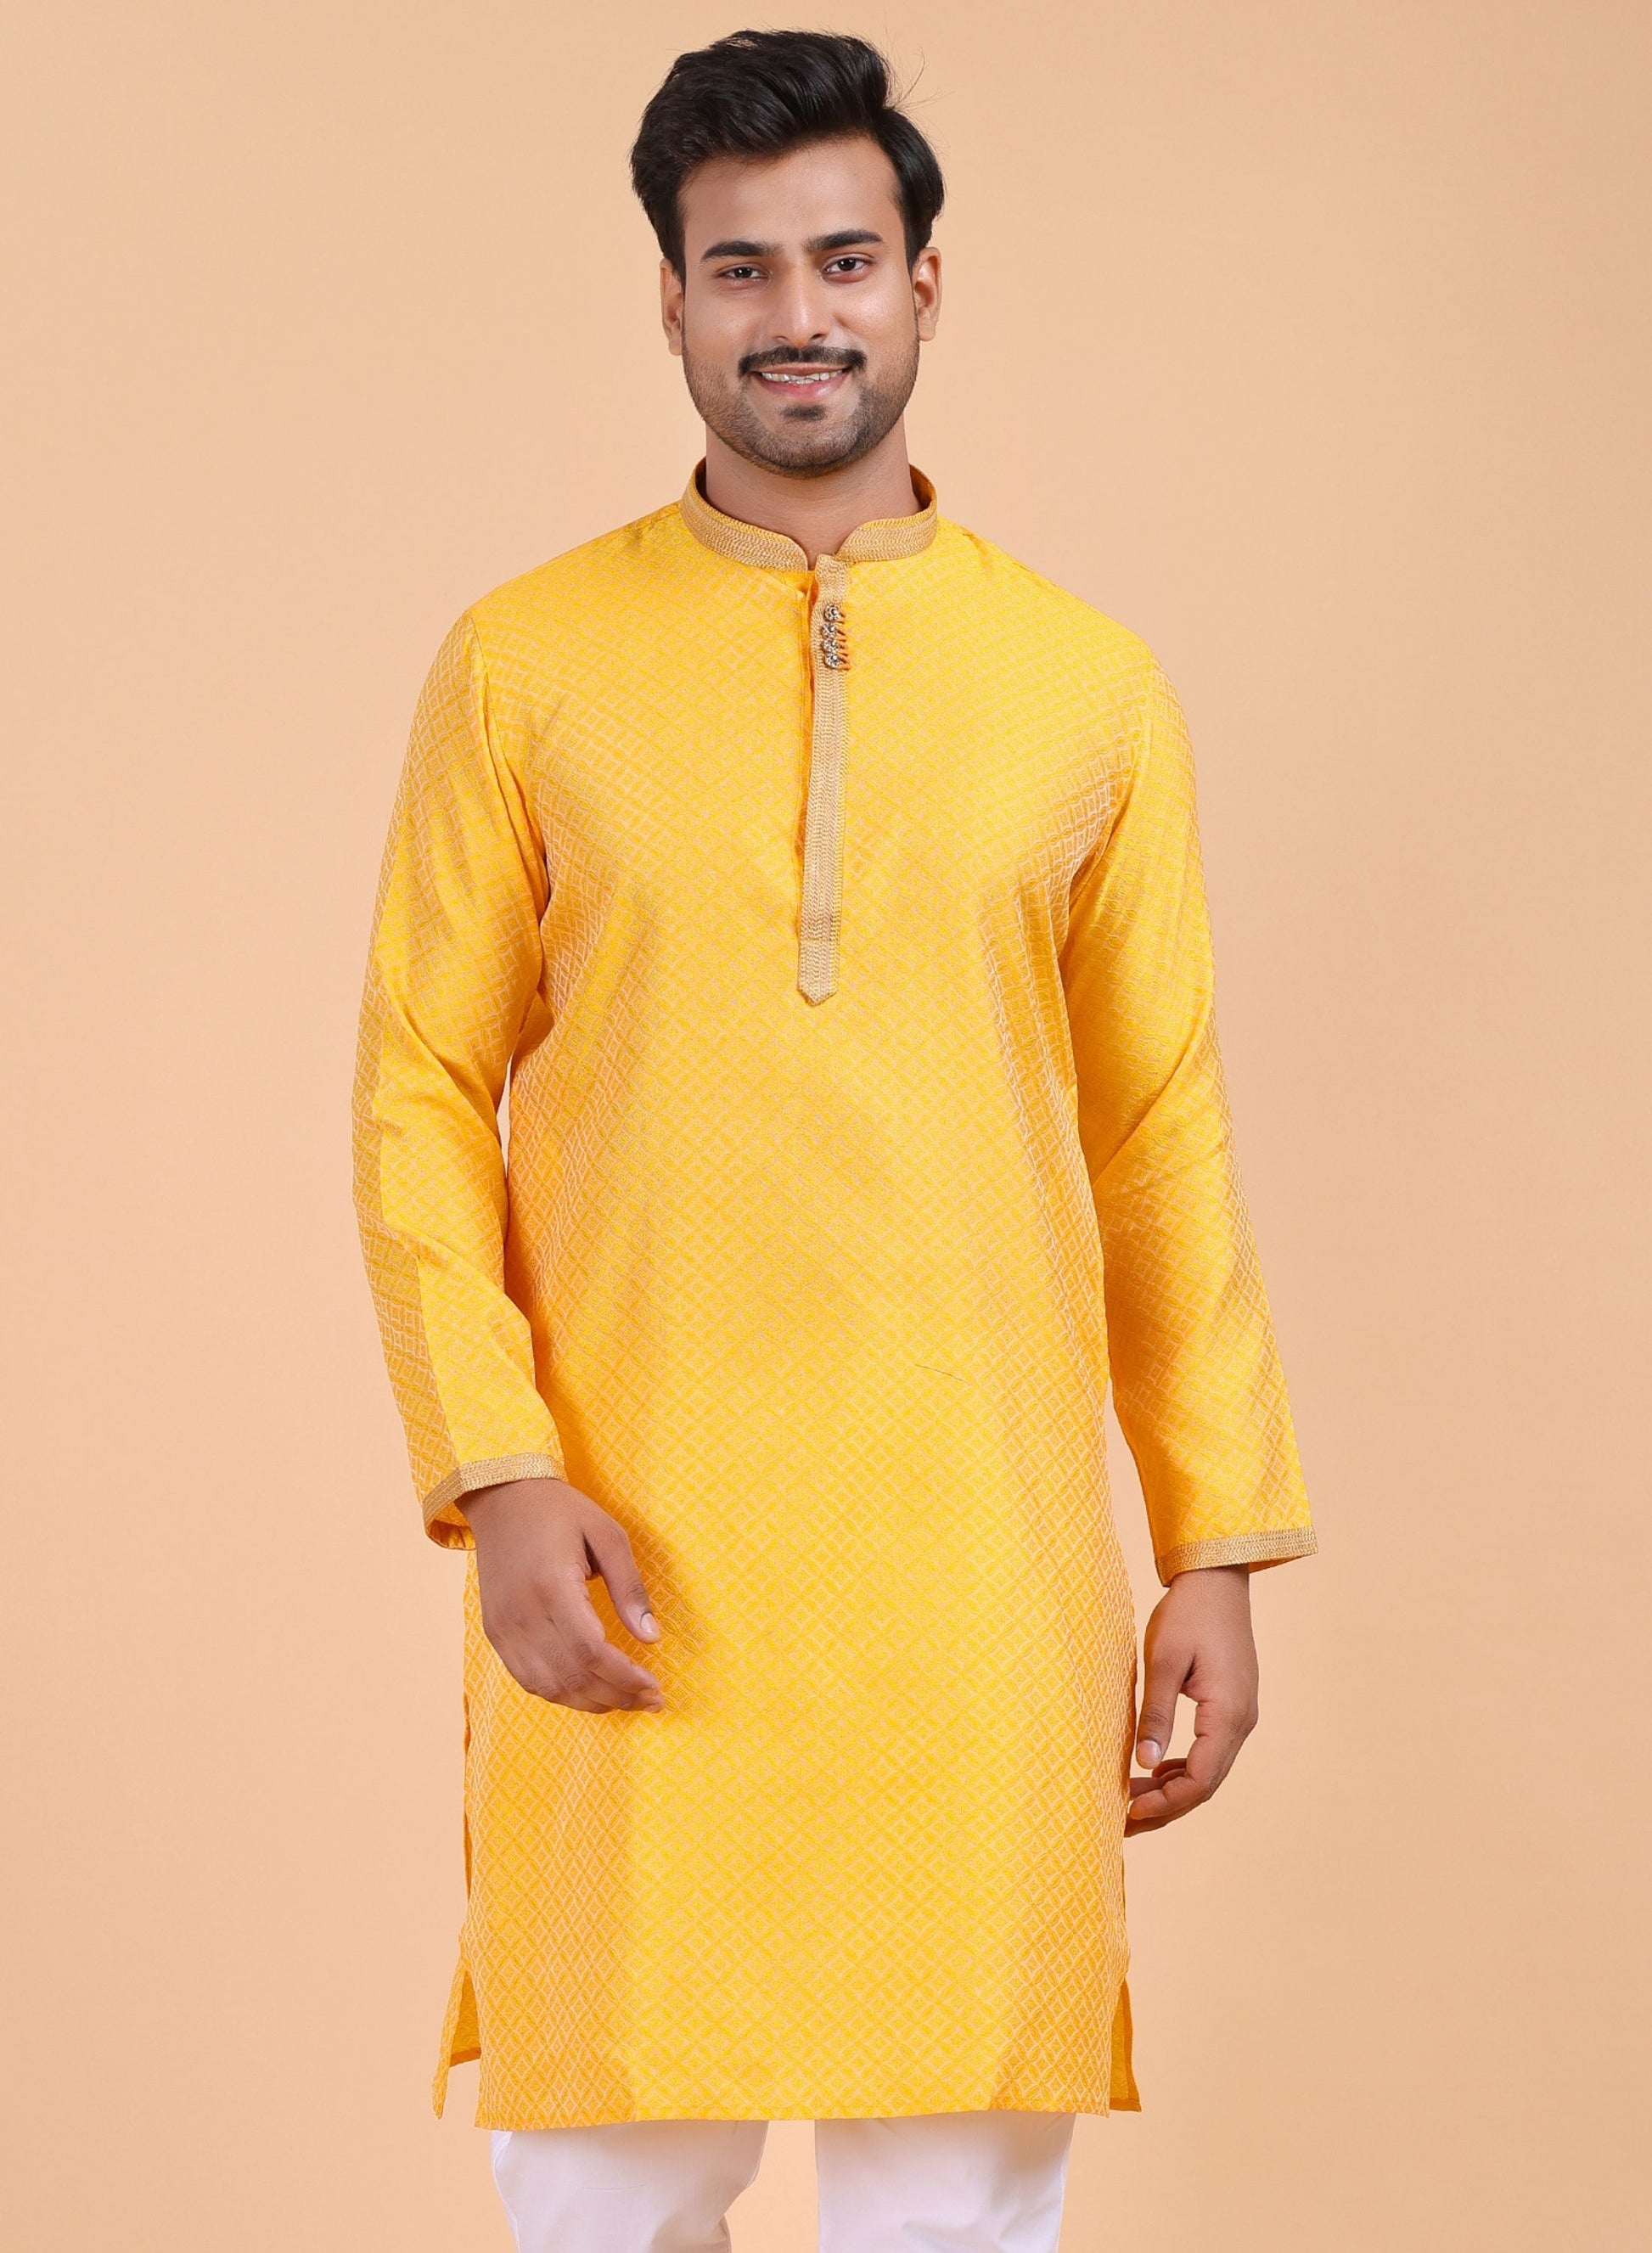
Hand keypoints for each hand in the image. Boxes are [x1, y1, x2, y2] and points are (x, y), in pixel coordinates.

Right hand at [458, 1476, 664, 1713]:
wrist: (502, 1497)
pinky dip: (561, 1693)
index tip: (655, 1688)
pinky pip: (527, 1679)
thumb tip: (651, 1637)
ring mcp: (503, 1627)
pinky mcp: (495, 1632)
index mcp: (552, 1585)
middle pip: (572, 1676)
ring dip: (590, 1702)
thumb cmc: (559, 1510)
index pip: (591, 1651)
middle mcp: (522, 1614)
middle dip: (616, 1696)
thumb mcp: (607, 1534)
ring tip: (625, 1700)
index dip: (625, 1678)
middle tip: (650, 1701)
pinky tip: (589, 1691)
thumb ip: (630, 1587)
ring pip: (548, 1686)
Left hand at [1126, 1563, 1258, 1832]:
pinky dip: (1183, 1767)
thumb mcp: (1164, 1662)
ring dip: (1174, 1790)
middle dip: (1167, 1807)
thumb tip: (1142, 1764)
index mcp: (1227, 1715)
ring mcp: (1241, 1715)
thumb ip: (1156, 1715)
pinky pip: (1210, 1751)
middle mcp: (1242, 1722)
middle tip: (1125, 1821)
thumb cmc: (1188, 1614)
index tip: (1129, 1811)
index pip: (1199, 1781)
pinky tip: (1154, 1770)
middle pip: (1206, 1784)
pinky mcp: (1232, 1706)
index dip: (1165, 1803)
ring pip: (1209, 1770)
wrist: (1217, 1580)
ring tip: (1133, 1800)